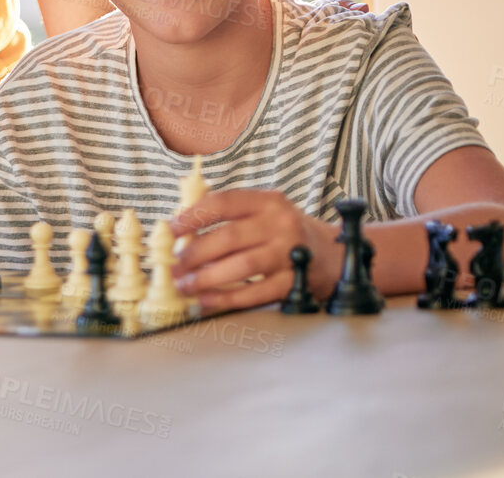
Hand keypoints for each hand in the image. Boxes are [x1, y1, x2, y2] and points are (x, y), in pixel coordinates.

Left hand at [170, 189, 336, 313]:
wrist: (333, 256)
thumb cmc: (286, 233)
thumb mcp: (264, 213)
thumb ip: (229, 216)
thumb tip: (180, 231)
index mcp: (268, 201)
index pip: (224, 203)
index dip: (193, 216)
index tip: (170, 229)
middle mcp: (281, 224)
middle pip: (229, 237)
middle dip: (195, 253)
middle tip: (174, 266)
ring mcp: (290, 253)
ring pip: (242, 266)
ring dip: (207, 278)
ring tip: (185, 285)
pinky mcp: (295, 282)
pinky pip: (257, 293)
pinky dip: (228, 299)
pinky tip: (207, 302)